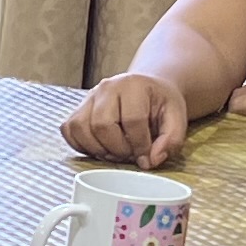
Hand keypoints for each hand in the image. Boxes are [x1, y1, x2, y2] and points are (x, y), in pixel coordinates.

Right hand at [61, 73, 189, 165]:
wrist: (147, 90)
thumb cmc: (160, 104)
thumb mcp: (176, 118)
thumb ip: (171, 140)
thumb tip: (151, 160)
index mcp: (133, 85)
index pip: (132, 120)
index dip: (141, 145)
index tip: (147, 156)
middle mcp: (106, 88)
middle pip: (101, 125)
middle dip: (118, 149)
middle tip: (130, 154)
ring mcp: (88, 98)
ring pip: (81, 129)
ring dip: (98, 150)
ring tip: (116, 152)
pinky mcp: (77, 110)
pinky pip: (69, 131)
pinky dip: (82, 146)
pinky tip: (101, 148)